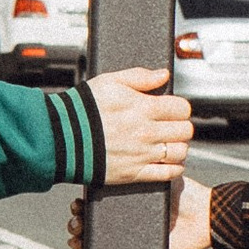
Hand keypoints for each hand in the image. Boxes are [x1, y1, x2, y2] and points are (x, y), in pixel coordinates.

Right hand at [67, 180, 217, 248]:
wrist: (203, 217)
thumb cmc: (183, 194)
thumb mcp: (158, 177)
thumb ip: (142, 169)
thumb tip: (118, 161)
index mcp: (126, 203)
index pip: (96, 206)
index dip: (81, 206)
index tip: (76, 204)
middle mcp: (125, 221)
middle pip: (91, 224)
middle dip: (77, 221)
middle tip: (77, 219)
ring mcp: (128, 239)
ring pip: (95, 243)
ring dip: (79, 239)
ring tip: (77, 233)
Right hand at [90, 66, 192, 183]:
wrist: (62, 138)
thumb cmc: (83, 109)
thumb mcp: (110, 81)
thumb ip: (140, 77)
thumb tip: (163, 75)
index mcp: (144, 108)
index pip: (182, 108)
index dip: (179, 108)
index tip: (172, 109)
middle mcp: (147, 132)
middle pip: (185, 130)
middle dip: (180, 126)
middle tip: (170, 126)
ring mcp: (142, 154)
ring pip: (180, 152)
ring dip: (178, 147)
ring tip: (168, 143)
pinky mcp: (135, 174)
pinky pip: (168, 174)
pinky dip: (173, 168)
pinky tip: (166, 161)